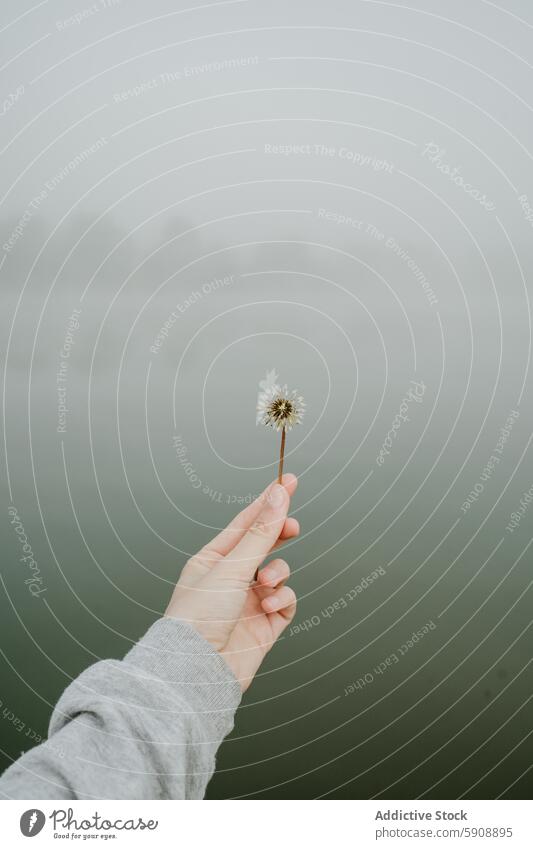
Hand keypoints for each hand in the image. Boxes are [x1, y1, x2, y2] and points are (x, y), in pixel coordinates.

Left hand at [165, 474, 298, 689]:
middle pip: (265, 545)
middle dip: (280, 536)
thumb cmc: (199, 617)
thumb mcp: (231, 567)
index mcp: (213, 559)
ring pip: (279, 573)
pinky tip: (269, 607)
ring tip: (265, 585)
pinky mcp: (264, 625)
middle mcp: (231, 578)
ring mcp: (249, 601)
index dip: (268, 500)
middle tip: (293, 528)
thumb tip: (279, 495)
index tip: (290, 480)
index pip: (246, 522)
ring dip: (278, 574)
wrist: (197, 671)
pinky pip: (286, 601)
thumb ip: (262, 531)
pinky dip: (282, 600)